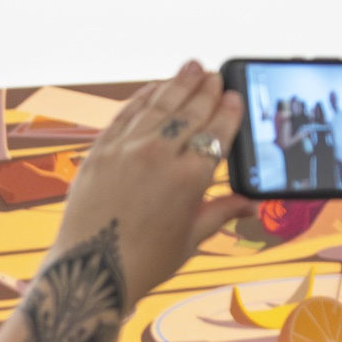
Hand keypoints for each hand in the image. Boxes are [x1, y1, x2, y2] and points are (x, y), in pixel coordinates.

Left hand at [47, 61, 252, 303]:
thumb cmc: (144, 263)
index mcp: (190, 179)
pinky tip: (155, 88)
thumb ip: (221, 212)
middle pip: (190, 112)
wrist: (89, 274)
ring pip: (158, 106)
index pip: (217, 133)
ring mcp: (126, 151)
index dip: (228, 111)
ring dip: (178, 83)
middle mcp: (159, 157)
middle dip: (206, 90)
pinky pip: (126, 115)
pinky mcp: (99, 152)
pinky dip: (143, 97)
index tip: (235, 95)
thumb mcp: (191, 239)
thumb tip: (252, 206)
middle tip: (216, 74)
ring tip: (192, 67)